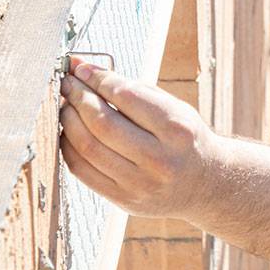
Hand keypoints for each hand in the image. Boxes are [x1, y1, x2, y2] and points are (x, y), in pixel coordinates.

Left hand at [59, 57, 216, 220]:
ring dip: (69, 121)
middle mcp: (160, 159)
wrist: (203, 184)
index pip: (126, 96)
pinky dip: (69, 147)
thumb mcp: (173, 108)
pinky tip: (70, 133)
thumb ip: (133, 89)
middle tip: (68, 85)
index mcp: (177, 129)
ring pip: (87, 147)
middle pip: (102, 123)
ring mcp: (140, 184)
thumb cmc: (184, 139)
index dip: (98, 79)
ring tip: (66, 106)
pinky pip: (81, 171)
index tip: (82, 69)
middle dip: (78, 98)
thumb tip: (87, 70)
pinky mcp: (124, 200)